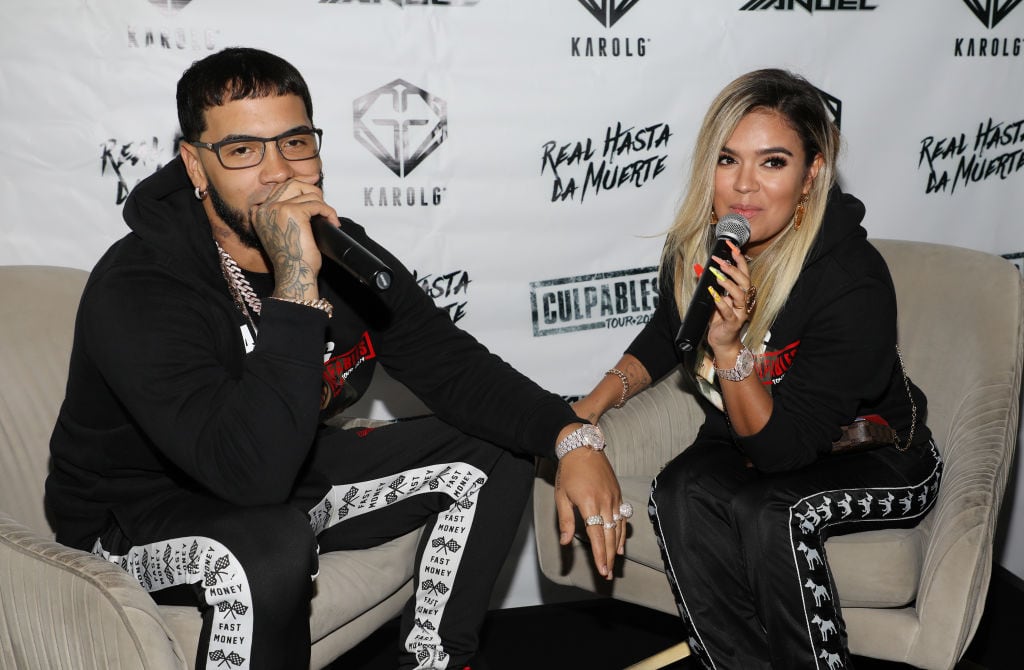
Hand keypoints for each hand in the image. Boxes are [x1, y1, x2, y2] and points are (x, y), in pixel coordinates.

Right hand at [251, 179, 339, 299]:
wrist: (294, 275)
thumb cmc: (293, 260)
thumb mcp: (282, 233)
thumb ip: (285, 215)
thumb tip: (308, 197)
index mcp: (259, 213)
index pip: (281, 189)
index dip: (300, 194)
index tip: (313, 207)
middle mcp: (265, 208)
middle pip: (293, 183)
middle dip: (312, 192)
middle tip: (322, 209)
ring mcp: (277, 208)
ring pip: (308, 192)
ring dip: (323, 204)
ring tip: (328, 218)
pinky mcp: (293, 211)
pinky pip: (318, 204)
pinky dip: (329, 212)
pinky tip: (333, 223)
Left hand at [553, 443, 624, 579]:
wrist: (582, 447)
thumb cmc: (568, 472)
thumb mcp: (561, 496)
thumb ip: (565, 521)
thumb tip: (564, 542)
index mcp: (589, 504)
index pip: (597, 536)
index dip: (600, 555)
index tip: (602, 570)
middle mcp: (605, 502)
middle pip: (610, 536)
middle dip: (609, 557)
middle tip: (608, 573)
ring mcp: (614, 498)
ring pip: (619, 529)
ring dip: (617, 548)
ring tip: (614, 563)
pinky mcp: (618, 493)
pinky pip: (623, 518)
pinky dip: (622, 533)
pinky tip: (620, 545)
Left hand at [706, 239, 754, 352]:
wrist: (722, 341)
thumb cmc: (719, 319)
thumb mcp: (712, 298)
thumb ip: (708, 284)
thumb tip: (698, 268)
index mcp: (742, 292)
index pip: (743, 271)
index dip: (738, 258)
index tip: (730, 245)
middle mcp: (745, 300)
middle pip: (744, 280)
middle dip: (732, 269)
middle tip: (720, 262)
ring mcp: (740, 312)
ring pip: (740, 295)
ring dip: (729, 284)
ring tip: (718, 277)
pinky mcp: (733, 323)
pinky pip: (728, 312)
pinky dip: (721, 303)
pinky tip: (714, 296)